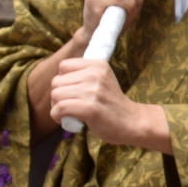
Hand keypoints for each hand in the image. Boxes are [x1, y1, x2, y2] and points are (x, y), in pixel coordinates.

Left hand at [48, 58, 170, 150]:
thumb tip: (57, 78)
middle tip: (70, 105)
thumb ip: (83, 74)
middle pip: (56, 82)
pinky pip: (60, 108)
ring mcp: (93, 91)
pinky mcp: (90, 108)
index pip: (63, 66)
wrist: (131, 122)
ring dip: (56, 107)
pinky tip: (65, 119)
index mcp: (98, 64)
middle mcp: (96, 74)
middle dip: (58, 95)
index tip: (72, 91)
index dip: (63, 80)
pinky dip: (57, 116)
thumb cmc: (112, 103)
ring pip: (55, 95)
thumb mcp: (102, 79)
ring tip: (69, 112)